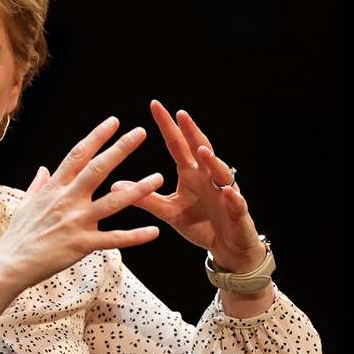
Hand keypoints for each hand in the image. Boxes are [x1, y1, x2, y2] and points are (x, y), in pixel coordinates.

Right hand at [0, 116, 162, 291]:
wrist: (9, 263)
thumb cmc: (17, 235)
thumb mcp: (25, 204)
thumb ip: (37, 185)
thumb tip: (43, 169)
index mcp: (54, 188)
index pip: (78, 155)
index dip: (97, 137)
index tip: (113, 122)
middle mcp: (67, 200)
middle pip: (98, 169)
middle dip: (120, 149)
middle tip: (141, 133)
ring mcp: (76, 221)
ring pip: (113, 202)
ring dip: (138, 189)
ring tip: (159, 178)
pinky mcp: (82, 244)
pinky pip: (114, 239)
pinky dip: (135, 236)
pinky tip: (154, 232)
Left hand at [114, 100, 264, 272]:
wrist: (226, 247)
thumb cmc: (200, 224)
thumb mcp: (169, 212)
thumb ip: (146, 198)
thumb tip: (115, 185)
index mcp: (191, 174)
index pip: (178, 145)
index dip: (168, 126)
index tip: (154, 106)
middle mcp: (209, 177)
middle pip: (201, 150)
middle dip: (191, 132)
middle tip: (180, 114)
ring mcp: (225, 192)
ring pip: (221, 172)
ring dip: (213, 161)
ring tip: (201, 151)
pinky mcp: (238, 211)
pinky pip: (236, 203)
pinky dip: (232, 197)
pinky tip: (227, 192)